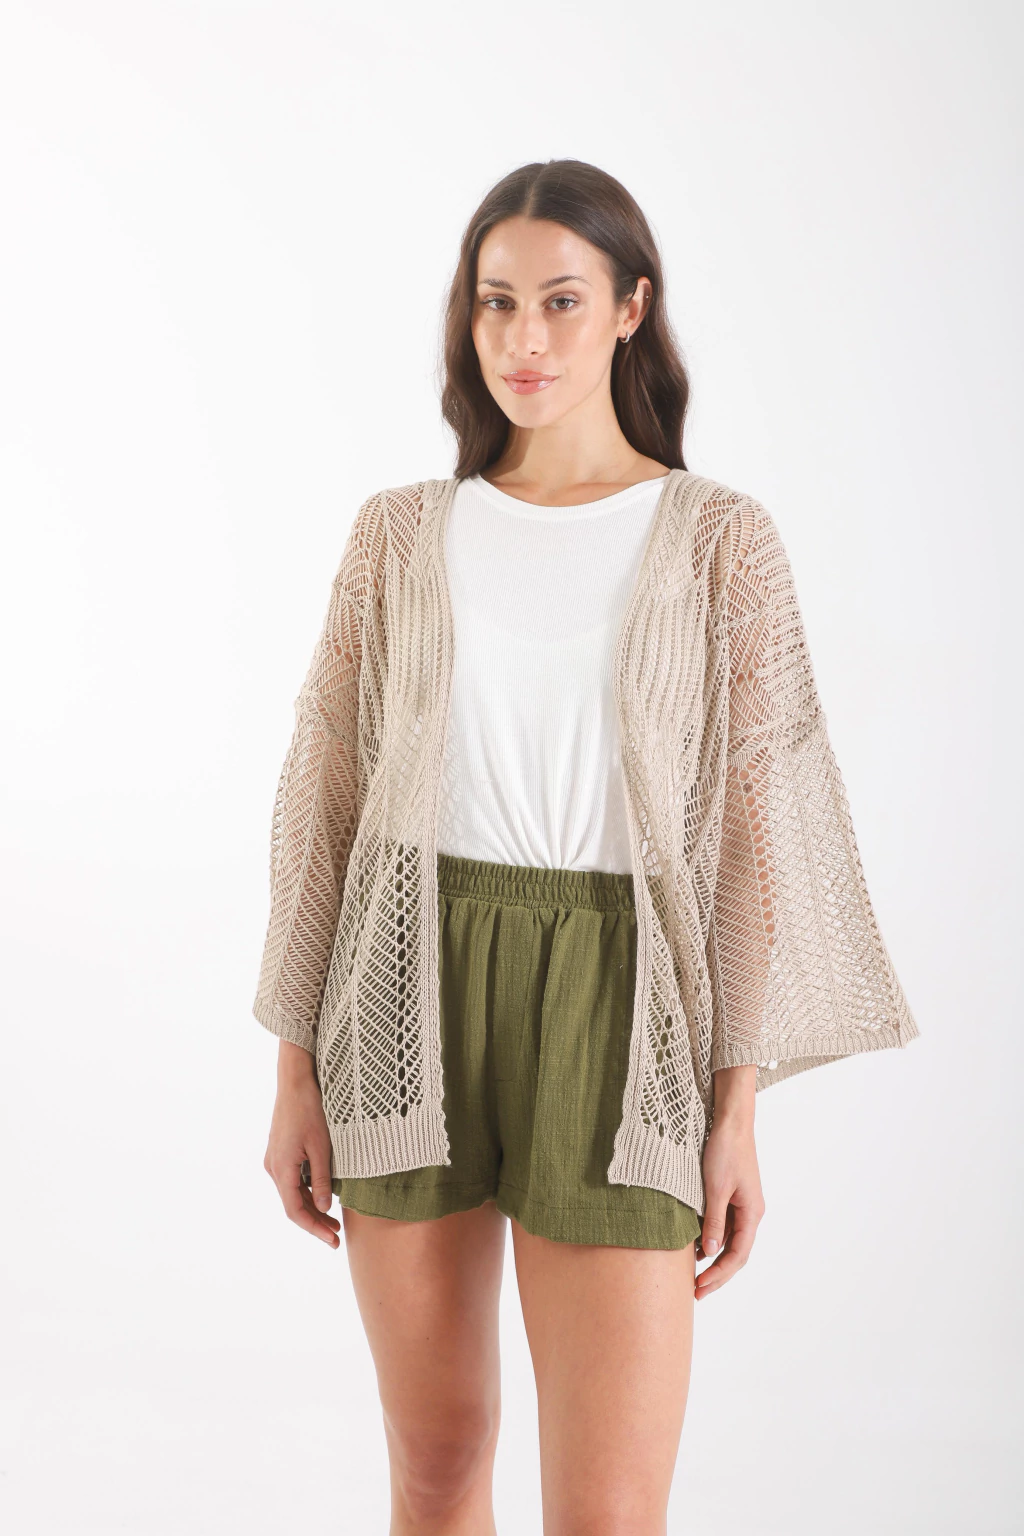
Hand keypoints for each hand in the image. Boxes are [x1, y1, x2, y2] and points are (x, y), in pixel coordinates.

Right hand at [264, 1042, 340, 1248]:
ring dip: (312, 1206)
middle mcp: (273, 1168)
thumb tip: (324, 1207)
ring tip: (334, 1219)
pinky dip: (307, 1190)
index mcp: (281, 1169)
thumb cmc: (309, 1110)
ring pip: (293, 1192)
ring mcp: (275, 1159)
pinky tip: (323, 1194)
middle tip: (337, 1235)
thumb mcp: (321, 1147)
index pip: (295, 1211)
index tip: (333, 1241)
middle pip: (293, 1204)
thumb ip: (323, 1180)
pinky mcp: (280, 1151)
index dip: (314, 1229)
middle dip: (315, 1221)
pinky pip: (292, 1179)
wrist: (294, 1080)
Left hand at [695, 1106, 764, 1298]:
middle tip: (696, 1292)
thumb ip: (714, 1222)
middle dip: (717, 1274)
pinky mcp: (733, 1195)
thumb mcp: (715, 1188)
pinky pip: (724, 1225)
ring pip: (730, 1241)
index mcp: (752, 1213)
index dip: (719, 1275)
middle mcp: (751, 1212)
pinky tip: (696, 1246)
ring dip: (714, 1259)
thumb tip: (710, 1252)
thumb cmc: (725, 1151)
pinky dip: (712, 1239)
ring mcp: (743, 1204)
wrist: (731, 1122)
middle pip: (736, 1253)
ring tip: (693, 1274)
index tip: (699, 1287)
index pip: (737, 1255)